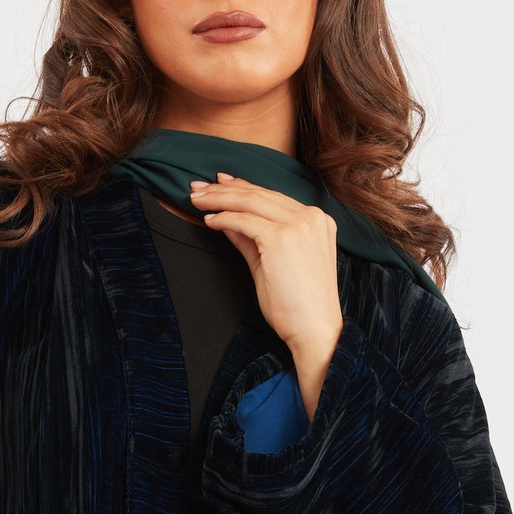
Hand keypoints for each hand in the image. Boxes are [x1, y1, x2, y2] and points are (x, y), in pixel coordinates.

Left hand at [189, 171, 343, 414]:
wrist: (315, 331)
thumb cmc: (298, 305)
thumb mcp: (272, 263)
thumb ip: (251, 239)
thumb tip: (227, 221)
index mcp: (317, 220)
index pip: (273, 196)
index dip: (244, 187)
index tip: (221, 182)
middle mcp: (310, 217)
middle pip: (260, 194)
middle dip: (225, 189)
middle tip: (198, 186)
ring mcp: (298, 225)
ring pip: (250, 201)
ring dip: (219, 198)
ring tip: (196, 198)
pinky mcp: (281, 238)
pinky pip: (244, 221)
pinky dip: (223, 219)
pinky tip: (208, 220)